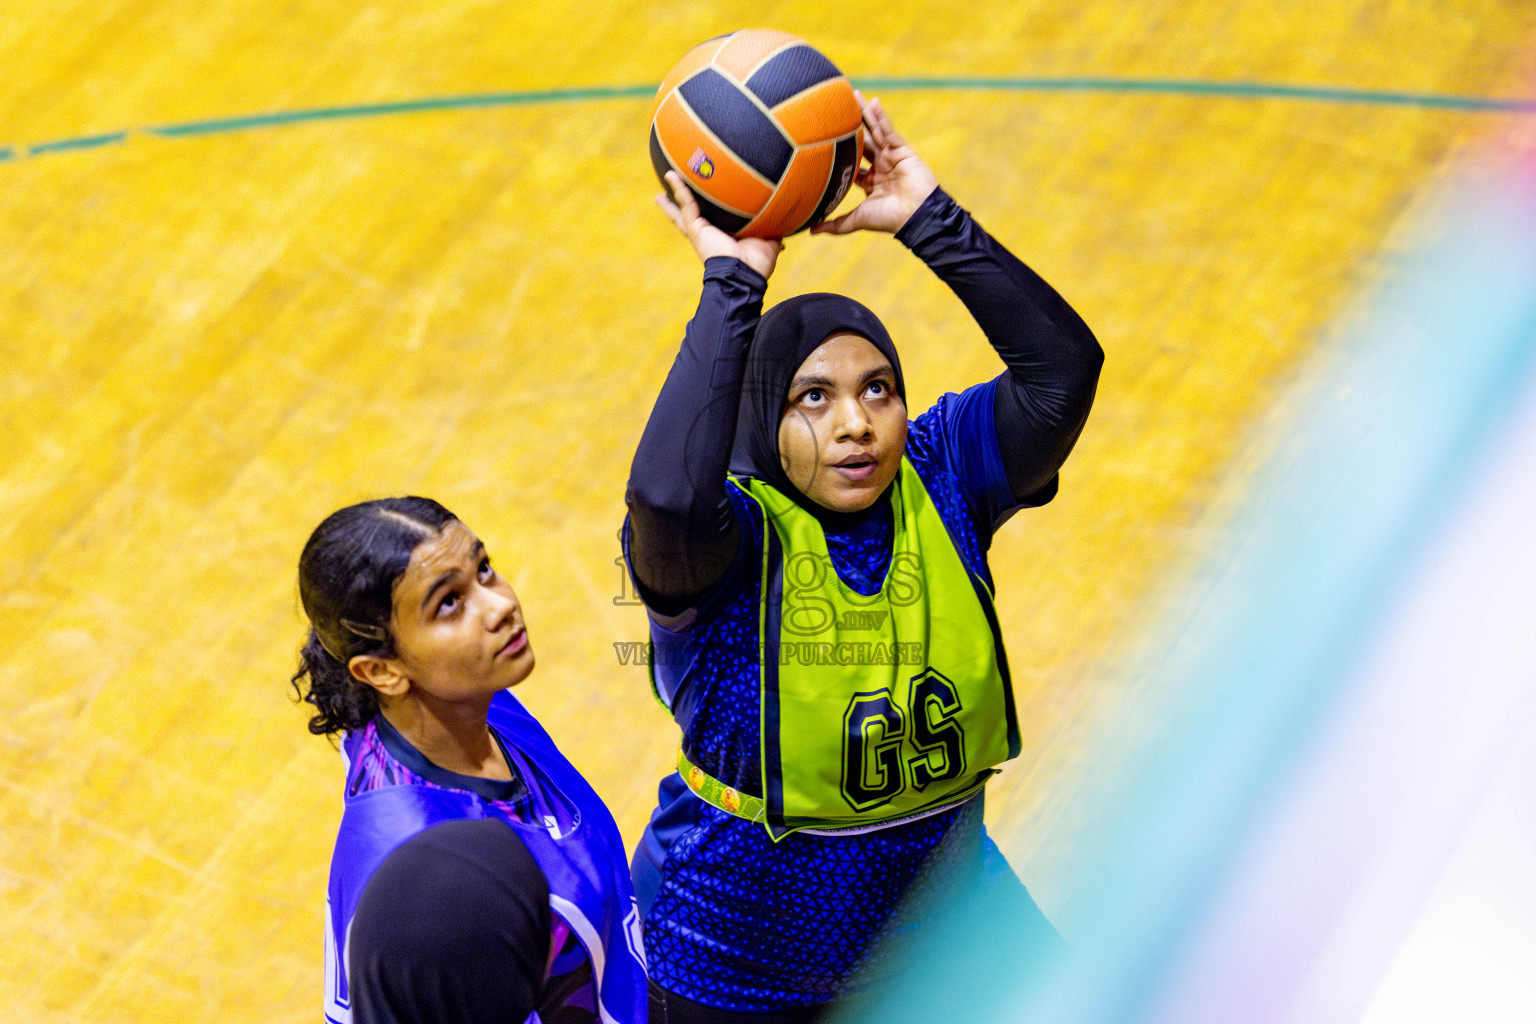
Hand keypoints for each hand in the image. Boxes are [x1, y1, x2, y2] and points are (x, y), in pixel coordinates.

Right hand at [655, 171, 782, 280]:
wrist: (745, 274)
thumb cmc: (757, 265)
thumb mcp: (768, 243)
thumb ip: (771, 232)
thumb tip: (783, 232)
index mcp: (725, 236)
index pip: (717, 219)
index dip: (714, 210)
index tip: (712, 197)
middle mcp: (711, 233)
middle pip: (694, 214)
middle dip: (685, 204)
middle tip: (676, 191)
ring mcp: (701, 231)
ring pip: (684, 208)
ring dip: (675, 193)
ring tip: (667, 177)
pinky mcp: (697, 229)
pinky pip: (686, 205)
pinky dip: (679, 190)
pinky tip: (671, 175)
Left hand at [811, 94, 937, 235]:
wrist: (915, 217)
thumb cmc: (888, 220)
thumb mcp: (856, 220)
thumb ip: (835, 224)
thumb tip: (811, 231)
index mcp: (870, 181)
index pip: (854, 160)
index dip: (842, 148)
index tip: (826, 135)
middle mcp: (881, 167)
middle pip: (863, 141)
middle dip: (852, 125)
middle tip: (837, 108)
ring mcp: (892, 157)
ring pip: (875, 132)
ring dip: (864, 113)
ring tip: (852, 95)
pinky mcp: (902, 150)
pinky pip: (889, 130)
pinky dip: (881, 117)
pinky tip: (873, 102)